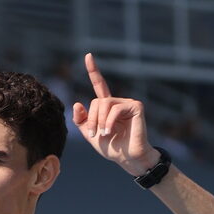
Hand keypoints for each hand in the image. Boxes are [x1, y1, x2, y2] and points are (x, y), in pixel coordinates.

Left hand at [72, 53, 159, 175]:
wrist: (128, 158)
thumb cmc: (112, 148)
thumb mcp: (91, 135)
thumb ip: (82, 121)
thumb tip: (77, 103)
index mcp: (107, 107)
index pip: (99, 85)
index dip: (94, 71)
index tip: (88, 56)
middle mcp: (117, 102)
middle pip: (96, 102)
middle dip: (92, 119)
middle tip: (93, 134)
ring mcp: (128, 103)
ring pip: (104, 104)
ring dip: (99, 121)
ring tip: (103, 134)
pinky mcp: (136, 107)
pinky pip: (115, 108)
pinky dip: (109, 121)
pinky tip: (110, 131)